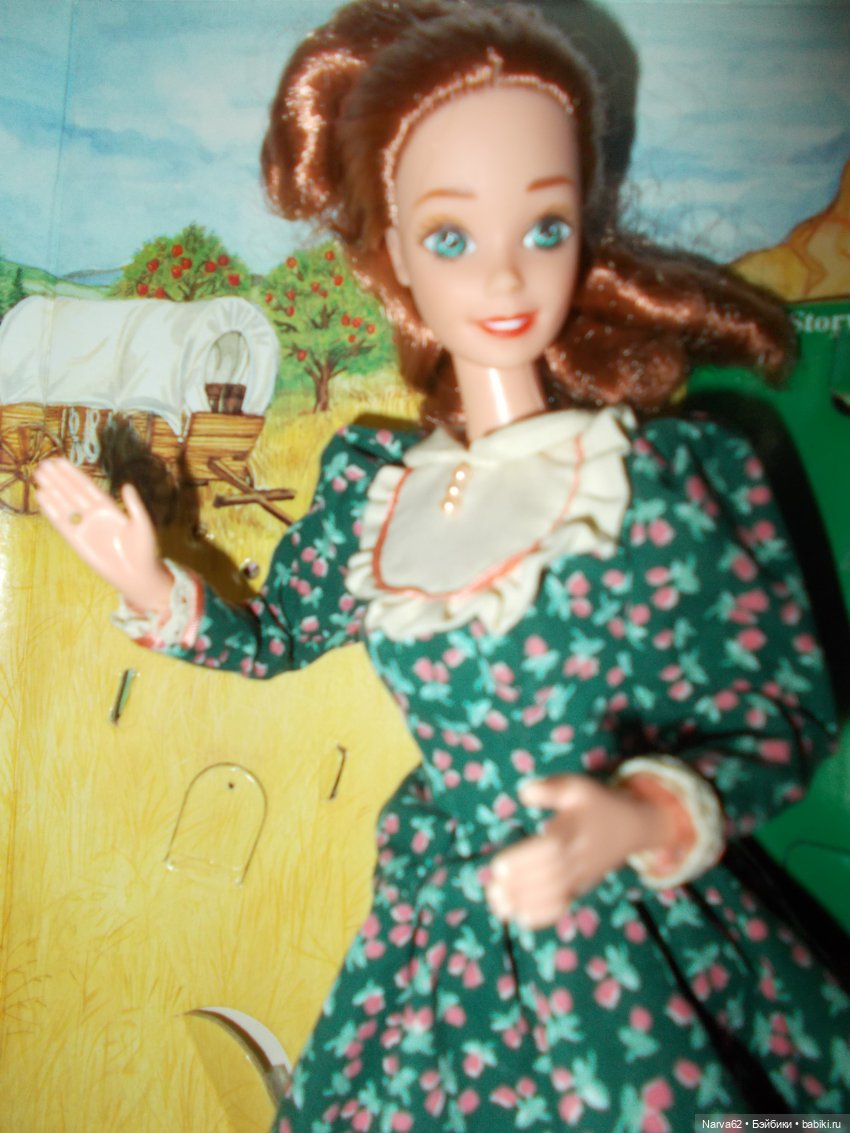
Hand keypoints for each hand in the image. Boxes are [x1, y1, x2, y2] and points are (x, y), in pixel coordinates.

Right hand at [34, 458, 173, 614]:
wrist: (137, 575)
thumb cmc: (144, 551)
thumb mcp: (142, 525)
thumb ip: (133, 505)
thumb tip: (126, 485)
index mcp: (109, 509)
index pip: (88, 487)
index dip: (74, 474)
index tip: (60, 462)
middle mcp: (94, 515)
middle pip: (72, 493)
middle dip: (59, 479)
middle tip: (44, 464)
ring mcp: (84, 527)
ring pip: (65, 505)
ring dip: (53, 491)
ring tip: (39, 475)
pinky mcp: (77, 541)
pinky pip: (62, 523)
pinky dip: (52, 510)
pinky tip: (42, 497)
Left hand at [486, 774, 686, 929]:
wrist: (631, 827)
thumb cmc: (596, 803)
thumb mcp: (576, 786)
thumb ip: (550, 788)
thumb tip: (523, 792)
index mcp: (574, 831)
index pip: (549, 850)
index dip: (524, 860)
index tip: (497, 866)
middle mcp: (579, 857)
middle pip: (550, 876)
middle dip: (519, 887)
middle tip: (491, 889)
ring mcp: (582, 875)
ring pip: (556, 895)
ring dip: (526, 903)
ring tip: (497, 906)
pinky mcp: (582, 886)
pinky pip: (565, 905)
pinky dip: (545, 915)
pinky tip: (520, 918)